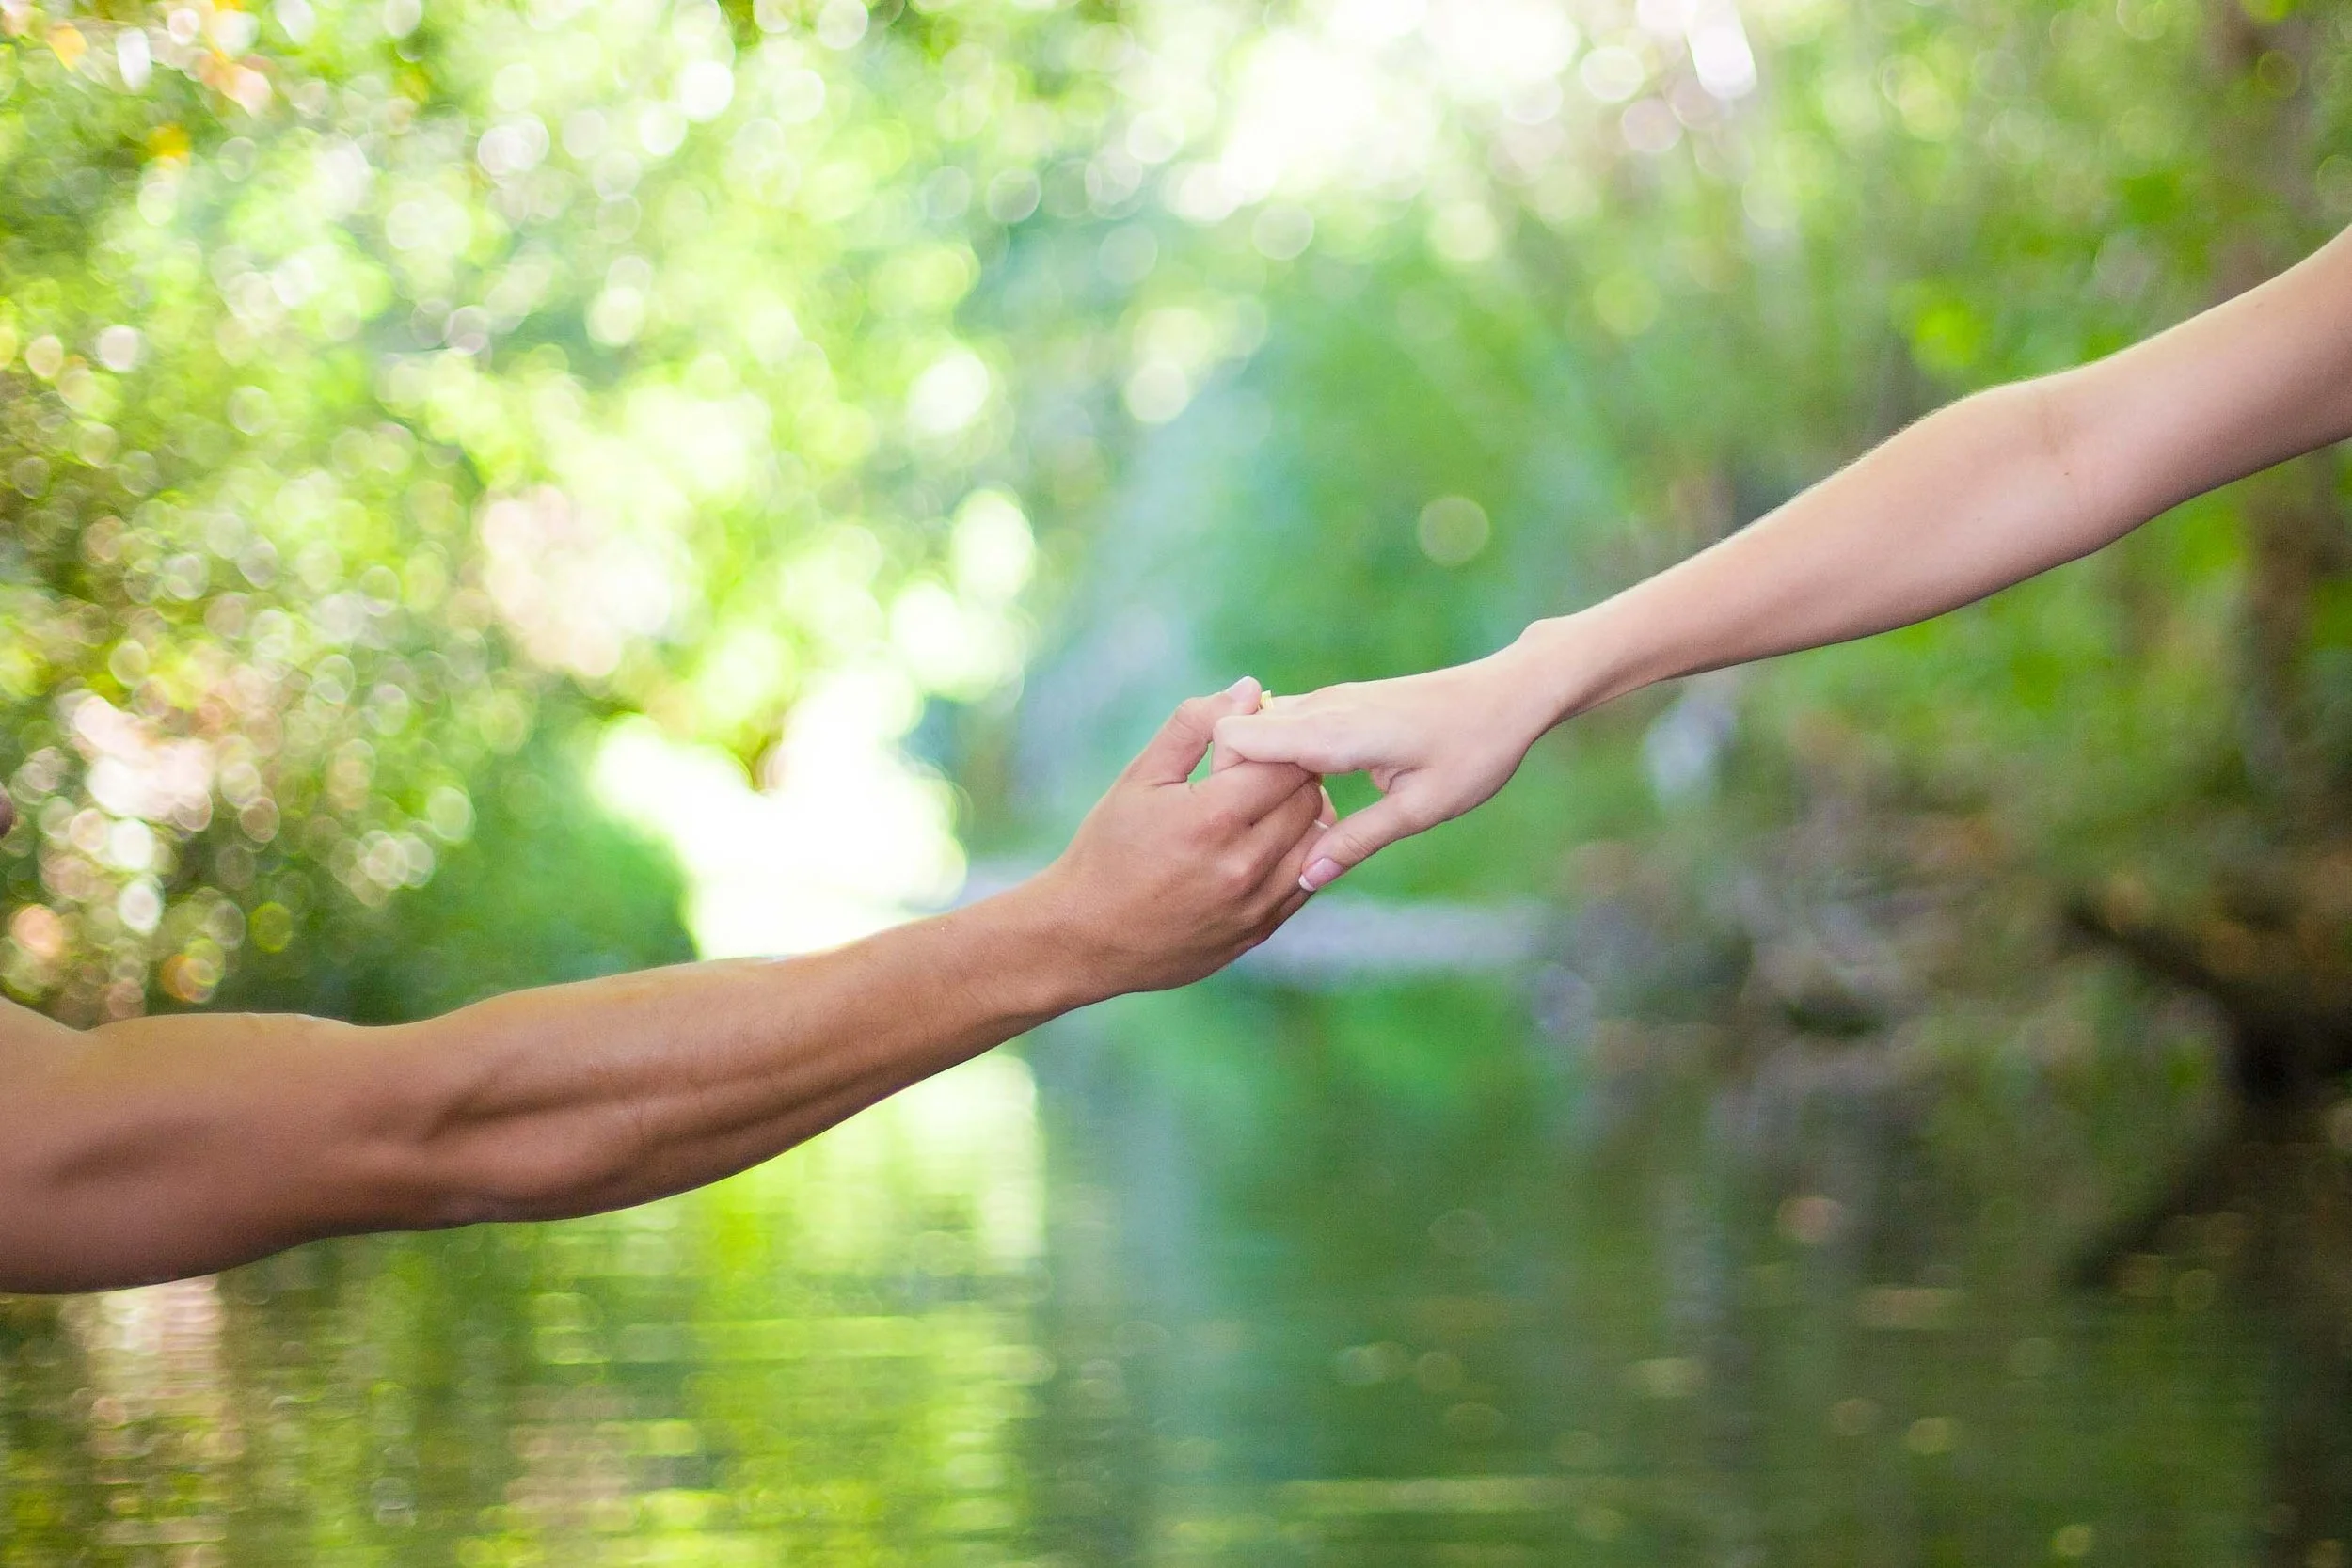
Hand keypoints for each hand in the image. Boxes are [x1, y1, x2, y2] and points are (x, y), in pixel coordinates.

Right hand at [1023, 677, 1331, 995]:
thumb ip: (1195, 727)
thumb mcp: (1139, 779)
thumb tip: (1249, 689)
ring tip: (1269, 805)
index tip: (1261, 741)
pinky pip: (1307, 882)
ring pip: (1318, 843)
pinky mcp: (1259, 931)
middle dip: (1296, 775)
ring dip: (1304, 817)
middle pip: (1309, 801)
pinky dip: (1298, 856)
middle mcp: (1242, 865)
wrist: (1086, 938)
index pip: (1286, 764)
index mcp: (1211, 819)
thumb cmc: (1107, 850)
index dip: (1280, 744)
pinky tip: (1268, 844)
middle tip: (1268, 768)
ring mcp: (1254, 905)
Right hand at [1210, 648, 1559, 890]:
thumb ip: (1359, 841)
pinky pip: (1288, 726)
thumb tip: (1308, 878)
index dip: (1224, 779)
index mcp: (1336, 732)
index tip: (1237, 821)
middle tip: (1254, 832)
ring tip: (1280, 820)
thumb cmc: (1475, 750)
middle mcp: (1323, 708)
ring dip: (1260, 772)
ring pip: (1262, 728)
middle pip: (1240, 732)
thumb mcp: (1421, 808)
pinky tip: (1309, 797)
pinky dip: (1283, 760)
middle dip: (1234, 780)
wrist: (1510, 694)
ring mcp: (1330, 700)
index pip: (1238, 737)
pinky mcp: (1340, 702)